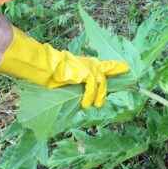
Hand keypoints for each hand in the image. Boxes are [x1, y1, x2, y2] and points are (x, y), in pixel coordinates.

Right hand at [0, 27, 128, 107]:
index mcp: (82, 63)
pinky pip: (92, 86)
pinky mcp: (84, 72)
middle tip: (118, 82)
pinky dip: (90, 96)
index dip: (113, 67)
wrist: (42, 66)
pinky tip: (86, 104)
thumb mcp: (65, 79)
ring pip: (100, 82)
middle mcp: (86, 63)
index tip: (125, 67)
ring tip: (96, 105)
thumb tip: (80, 94)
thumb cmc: (48, 73)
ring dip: (99, 95)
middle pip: (104, 70)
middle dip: (113, 75)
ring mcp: (86, 66)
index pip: (101, 64)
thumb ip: (75, 82)